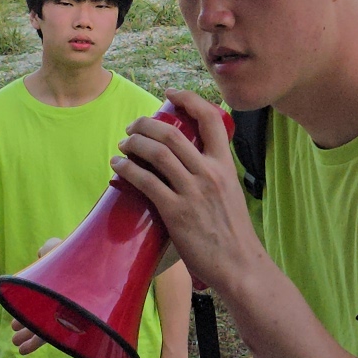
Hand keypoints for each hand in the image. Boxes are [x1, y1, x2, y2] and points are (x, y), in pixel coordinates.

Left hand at [112, 93, 259, 293]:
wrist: (239, 264)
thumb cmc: (233, 233)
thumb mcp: (230, 194)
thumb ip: (212, 178)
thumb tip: (188, 169)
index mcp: (226, 165)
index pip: (211, 119)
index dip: (188, 99)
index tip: (170, 93)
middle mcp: (210, 173)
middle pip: (172, 134)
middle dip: (146, 124)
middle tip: (132, 126)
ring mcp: (193, 192)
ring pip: (157, 154)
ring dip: (133, 144)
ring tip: (123, 145)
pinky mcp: (177, 213)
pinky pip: (147, 182)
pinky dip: (128, 170)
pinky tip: (118, 167)